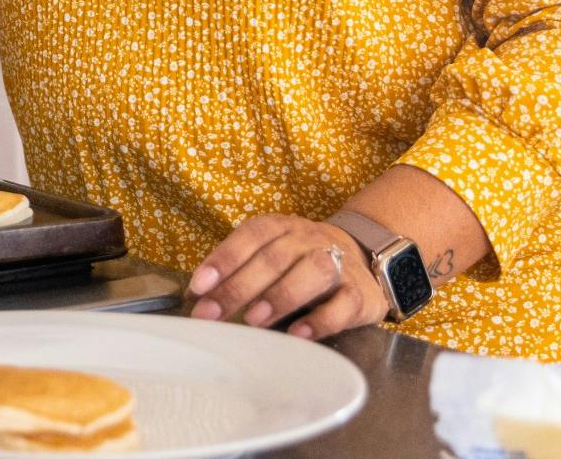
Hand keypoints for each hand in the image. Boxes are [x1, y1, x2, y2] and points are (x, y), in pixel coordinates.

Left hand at [186, 214, 387, 340]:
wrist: (364, 257)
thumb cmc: (300, 262)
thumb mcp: (270, 256)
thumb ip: (237, 272)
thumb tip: (196, 298)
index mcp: (281, 227)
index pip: (251, 236)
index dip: (224, 259)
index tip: (199, 286)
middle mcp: (308, 240)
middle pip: (274, 257)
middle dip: (239, 286)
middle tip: (212, 312)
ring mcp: (338, 264)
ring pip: (313, 271)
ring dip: (280, 295)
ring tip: (254, 320)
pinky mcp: (359, 294)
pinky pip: (343, 304)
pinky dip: (320, 319)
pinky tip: (298, 334)